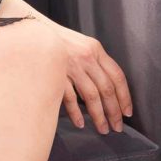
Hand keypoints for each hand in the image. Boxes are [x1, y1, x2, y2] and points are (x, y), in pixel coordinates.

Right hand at [0, 0, 131, 133]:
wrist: (33, 32)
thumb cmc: (58, 41)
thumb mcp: (82, 45)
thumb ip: (94, 62)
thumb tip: (104, 88)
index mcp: (96, 50)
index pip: (117, 76)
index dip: (125, 96)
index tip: (127, 112)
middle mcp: (87, 58)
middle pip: (107, 89)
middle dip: (114, 111)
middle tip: (117, 127)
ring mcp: (71, 66)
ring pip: (92, 96)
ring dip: (99, 115)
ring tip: (103, 128)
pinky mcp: (57, 74)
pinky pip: (70, 97)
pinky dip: (76, 112)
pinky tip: (80, 123)